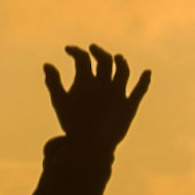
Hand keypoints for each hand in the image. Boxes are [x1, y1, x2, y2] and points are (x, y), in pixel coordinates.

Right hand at [45, 40, 150, 161]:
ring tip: (118, 58)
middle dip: (98, 52)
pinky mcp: (130, 106)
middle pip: (105, 60)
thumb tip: (47, 64)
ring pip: (123, 71)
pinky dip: (145, 80)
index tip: (68, 50)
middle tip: (92, 49)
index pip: (82, 58)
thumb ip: (53, 82)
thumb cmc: (73, 124)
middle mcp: (104, 83)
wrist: (91, 145)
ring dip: (121, 62)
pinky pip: (140, 90)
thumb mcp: (59, 102)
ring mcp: (119, 93)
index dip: (74, 51)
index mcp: (86, 82)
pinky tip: (148, 72)